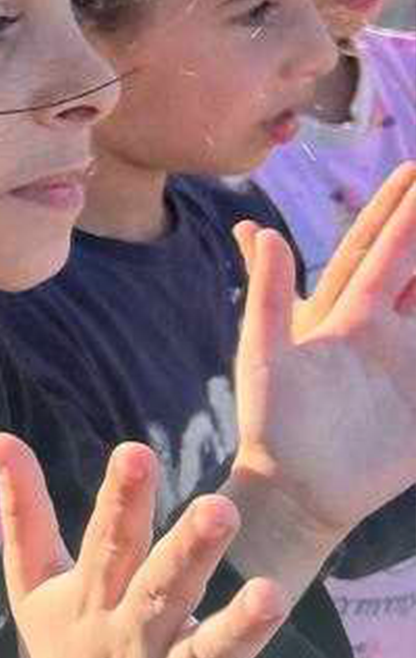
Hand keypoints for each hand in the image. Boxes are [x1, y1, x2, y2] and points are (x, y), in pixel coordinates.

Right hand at [0, 435, 344, 657]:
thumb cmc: (57, 640)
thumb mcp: (31, 578)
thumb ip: (24, 506)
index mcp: (92, 599)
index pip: (109, 542)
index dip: (122, 498)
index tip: (136, 451)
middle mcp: (131, 641)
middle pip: (162, 593)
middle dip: (190, 553)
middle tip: (220, 508)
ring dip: (240, 631)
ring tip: (273, 596)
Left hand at [230, 163, 415, 553]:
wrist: (294, 488)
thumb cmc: (271, 421)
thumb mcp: (264, 351)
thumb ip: (267, 293)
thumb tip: (258, 230)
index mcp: (347, 315)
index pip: (379, 251)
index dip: (398, 213)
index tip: (414, 170)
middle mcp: (386, 332)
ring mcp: (412, 365)